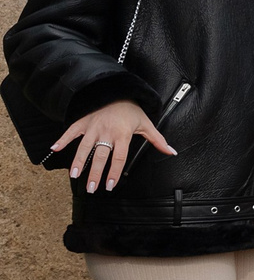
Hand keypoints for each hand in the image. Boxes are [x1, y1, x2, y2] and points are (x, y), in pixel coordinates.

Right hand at [52, 100, 173, 193]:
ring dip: (78, 161)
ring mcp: (92, 128)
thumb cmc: (132, 110)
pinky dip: (62, 140)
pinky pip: (71, 132)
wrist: (117, 91)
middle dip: (95, 174)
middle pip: (100, 157)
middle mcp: (106, 133)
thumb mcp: (147, 124)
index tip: (109, 185)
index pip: (119, 158)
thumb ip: (158, 140)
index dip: (114, 173)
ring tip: (74, 175)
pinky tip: (55, 149)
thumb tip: (171, 152)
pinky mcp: (82, 122)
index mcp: (122, 135)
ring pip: (84, 147)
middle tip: (91, 188)